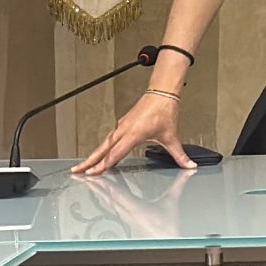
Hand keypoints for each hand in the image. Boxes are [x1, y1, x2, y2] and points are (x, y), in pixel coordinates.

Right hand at [73, 89, 187, 173]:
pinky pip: (109, 138)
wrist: (162, 92)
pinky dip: (102, 148)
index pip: (115, 153)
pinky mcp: (123, 124)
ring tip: (83, 166)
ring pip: (104, 143)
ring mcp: (122, 126)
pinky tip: (100, 154)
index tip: (93, 173)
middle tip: (76, 171)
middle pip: (102, 149)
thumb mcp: (172, 136)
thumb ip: (179, 154)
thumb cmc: (164, 110)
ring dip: (93, 155)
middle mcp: (124, 130)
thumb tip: (189, 166)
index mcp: (134, 133)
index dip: (103, 165)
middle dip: (89, 161)